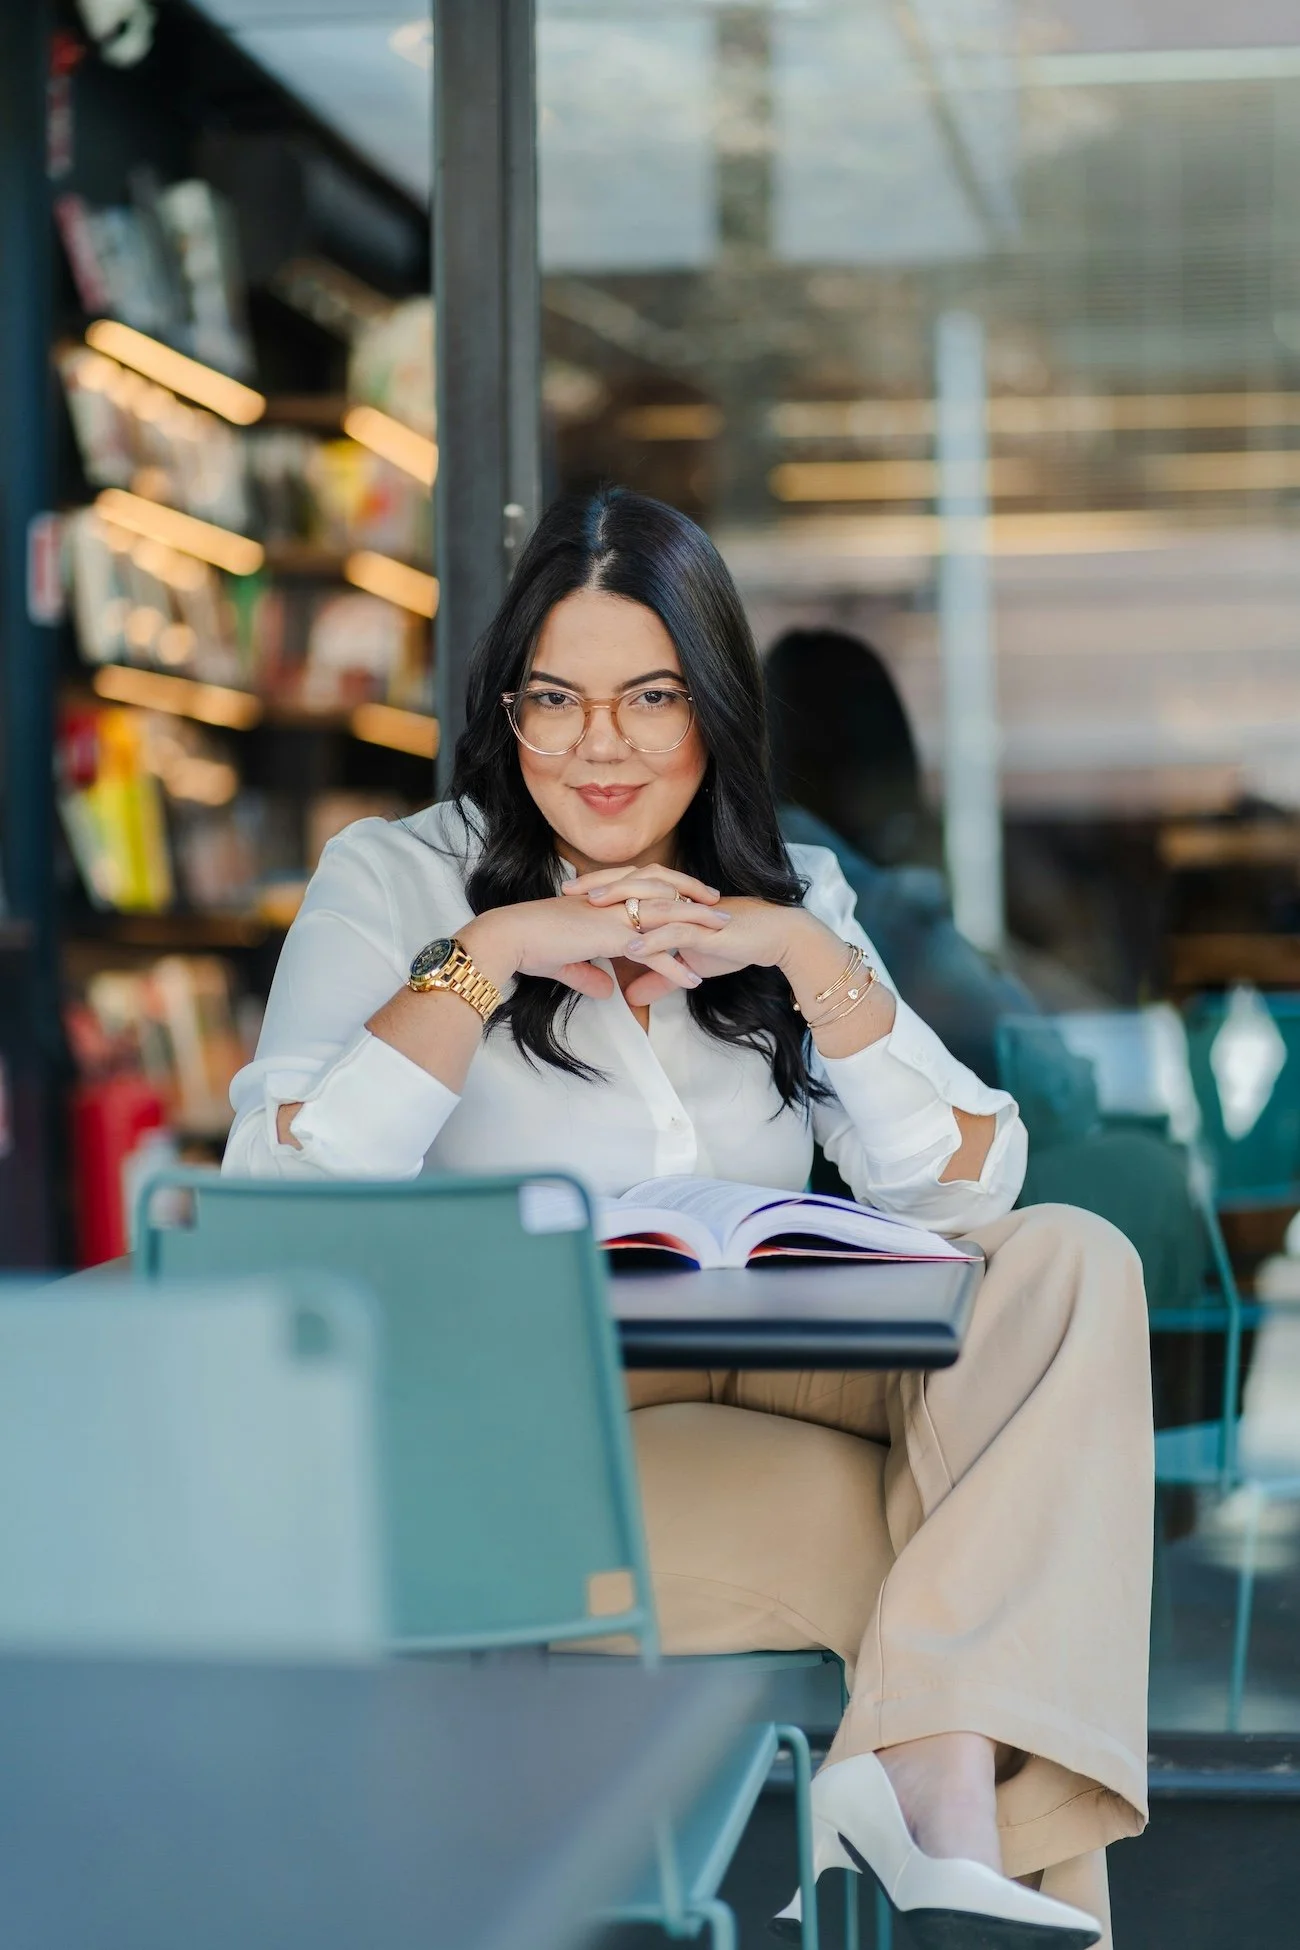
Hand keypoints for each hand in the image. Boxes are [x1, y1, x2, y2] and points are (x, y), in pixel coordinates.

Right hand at [465, 880, 730, 999]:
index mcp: (602, 900)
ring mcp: (614, 917)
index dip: (671, 892)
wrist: (511, 938)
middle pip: (665, 893)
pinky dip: (676, 966)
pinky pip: (654, 952)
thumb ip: (588, 974)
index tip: (691, 898)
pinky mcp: (613, 938)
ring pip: (668, 916)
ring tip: (723, 936)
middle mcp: (612, 902)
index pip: (645, 889)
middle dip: (695, 898)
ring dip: (698, 926)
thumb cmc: (530, 944)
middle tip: (720, 907)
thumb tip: (606, 988)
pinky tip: (693, 980)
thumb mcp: (565, 962)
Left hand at [566, 867, 803, 1003]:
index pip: (629, 887)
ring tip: (592, 910)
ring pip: (651, 902)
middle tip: (567, 892)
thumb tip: (632, 996)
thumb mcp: (688, 966)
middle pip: (632, 885)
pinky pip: (676, 932)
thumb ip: (658, 977)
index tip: (567, 895)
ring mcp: (692, 912)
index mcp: (671, 901)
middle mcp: (678, 900)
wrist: (771, 938)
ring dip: (621, 904)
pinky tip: (633, 948)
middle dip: (598, 887)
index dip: (598, 888)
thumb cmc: (732, 946)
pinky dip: (654, 940)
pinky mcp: (707, 930)